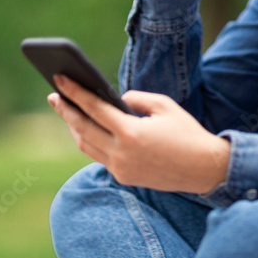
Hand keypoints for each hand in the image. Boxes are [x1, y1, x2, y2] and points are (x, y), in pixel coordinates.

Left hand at [48, 75, 230, 194]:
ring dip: (74, 127)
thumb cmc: (186, 132)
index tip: (59, 79)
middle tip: (53, 95)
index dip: (74, 92)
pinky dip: (90, 141)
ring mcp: (121, 168)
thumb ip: (136, 98)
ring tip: (67, 111)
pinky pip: (99, 157)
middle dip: (65, 110)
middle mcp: (121, 153)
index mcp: (130, 132)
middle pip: (82, 129)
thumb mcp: (164, 105)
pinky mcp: (124, 178)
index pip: (93, 109)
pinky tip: (87, 129)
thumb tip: (114, 99)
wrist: (204, 168)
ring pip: (86, 146)